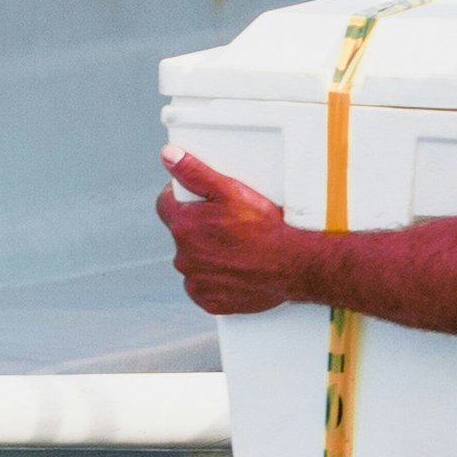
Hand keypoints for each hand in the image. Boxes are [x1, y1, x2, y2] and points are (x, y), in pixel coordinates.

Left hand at [157, 152, 318, 318]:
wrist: (291, 265)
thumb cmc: (264, 227)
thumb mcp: (230, 190)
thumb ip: (194, 171)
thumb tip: (168, 155)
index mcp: (184, 225)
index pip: (165, 205)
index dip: (181, 198)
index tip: (198, 200)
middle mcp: (184, 255)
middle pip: (182, 234)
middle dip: (199, 227)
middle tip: (228, 225)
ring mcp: (196, 280)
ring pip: (193, 261)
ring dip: (207, 254)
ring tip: (235, 247)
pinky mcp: (209, 300)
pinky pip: (203, 287)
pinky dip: (214, 279)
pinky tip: (233, 269)